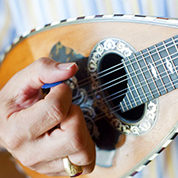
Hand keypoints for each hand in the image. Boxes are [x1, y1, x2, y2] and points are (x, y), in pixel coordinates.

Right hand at [0, 57, 94, 175]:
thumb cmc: (15, 104)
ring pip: (84, 152)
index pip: (56, 110)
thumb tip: (71, 68)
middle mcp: (31, 154)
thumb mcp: (23, 81)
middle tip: (64, 110)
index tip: (59, 90)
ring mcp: (47, 166)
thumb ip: (44, 69)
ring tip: (67, 123)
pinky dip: (86, 146)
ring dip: (83, 131)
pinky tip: (72, 135)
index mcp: (17, 131)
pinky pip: (87, 162)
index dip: (64, 93)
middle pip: (74, 136)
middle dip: (75, 115)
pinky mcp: (60, 171)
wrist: (8, 127)